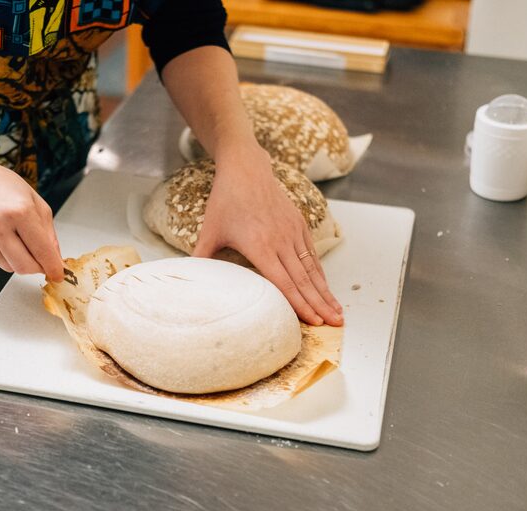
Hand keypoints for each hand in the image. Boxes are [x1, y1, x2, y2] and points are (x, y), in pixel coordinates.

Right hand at [0, 157, 63, 279]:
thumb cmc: (1, 185)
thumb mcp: (34, 201)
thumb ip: (48, 232)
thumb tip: (55, 259)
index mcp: (19, 211)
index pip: (42, 252)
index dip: (53, 267)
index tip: (58, 275)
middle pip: (24, 267)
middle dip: (36, 268)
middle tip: (40, 260)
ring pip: (8, 267)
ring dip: (17, 260)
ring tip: (14, 237)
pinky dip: (1, 254)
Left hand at [192, 147, 342, 325]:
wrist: (245, 169)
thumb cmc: (225, 201)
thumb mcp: (209, 231)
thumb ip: (201, 257)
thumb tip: (188, 280)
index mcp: (260, 246)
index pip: (284, 282)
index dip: (300, 304)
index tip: (313, 321)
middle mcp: (281, 241)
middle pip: (304, 280)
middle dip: (320, 305)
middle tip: (335, 325)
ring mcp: (292, 231)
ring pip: (312, 268)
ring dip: (326, 292)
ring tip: (337, 312)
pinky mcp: (298, 223)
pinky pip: (312, 254)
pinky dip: (320, 274)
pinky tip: (325, 288)